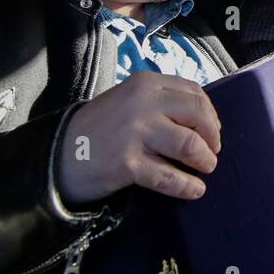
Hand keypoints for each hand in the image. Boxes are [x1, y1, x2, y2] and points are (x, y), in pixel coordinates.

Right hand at [57, 72, 221, 204]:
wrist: (60, 152)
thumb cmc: (102, 127)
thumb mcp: (130, 100)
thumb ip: (163, 103)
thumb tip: (206, 121)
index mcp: (146, 84)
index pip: (194, 93)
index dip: (210, 115)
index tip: (212, 131)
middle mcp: (142, 103)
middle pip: (198, 116)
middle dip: (212, 136)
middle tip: (212, 152)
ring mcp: (135, 132)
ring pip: (189, 145)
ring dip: (205, 160)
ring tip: (205, 168)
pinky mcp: (128, 163)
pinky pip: (169, 177)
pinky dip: (188, 186)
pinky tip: (195, 189)